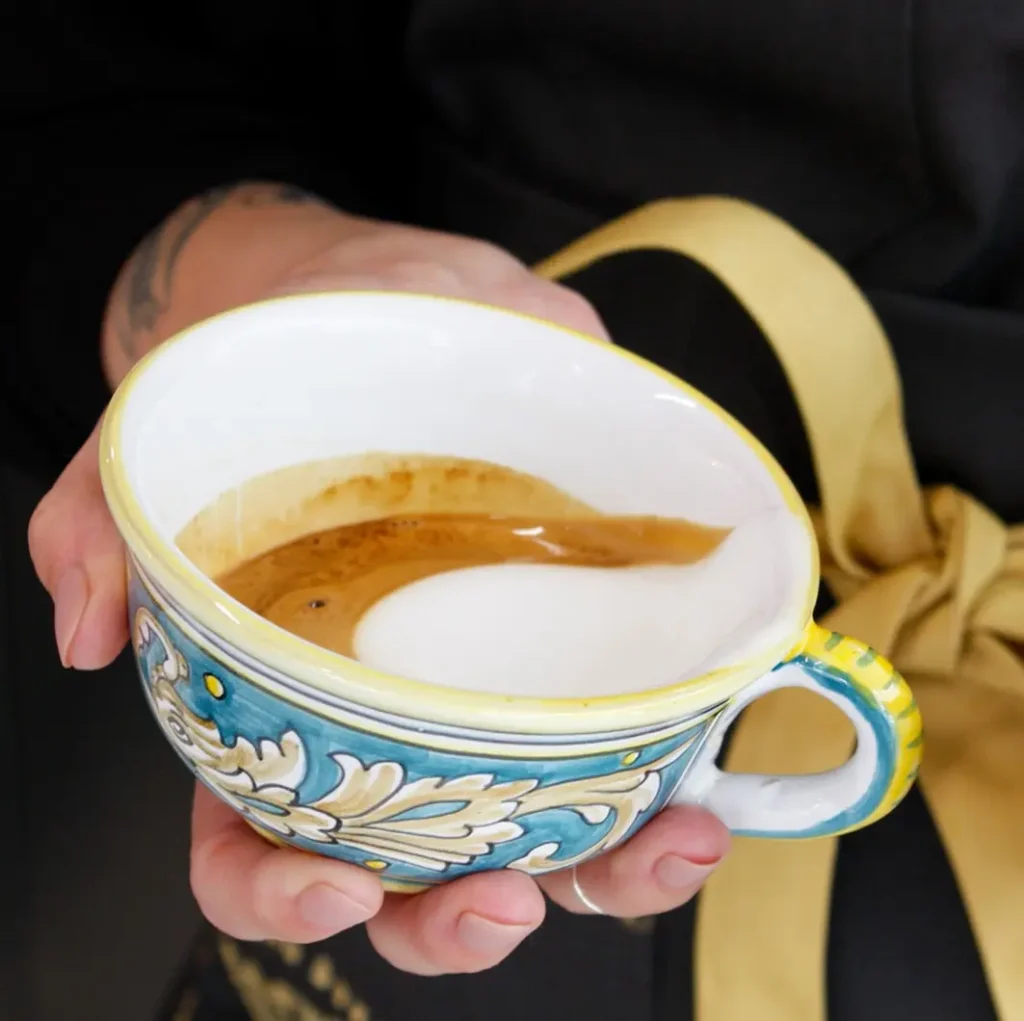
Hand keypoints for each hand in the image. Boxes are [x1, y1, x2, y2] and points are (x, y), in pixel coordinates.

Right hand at [29, 189, 728, 973]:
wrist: (376, 299)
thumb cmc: (274, 370)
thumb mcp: (175, 427)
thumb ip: (110, 517)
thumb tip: (86, 629)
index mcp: (283, 693)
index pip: (259, 835)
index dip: (283, 890)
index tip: (342, 886)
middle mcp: (390, 711)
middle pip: (414, 869)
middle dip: (459, 919)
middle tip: (507, 901)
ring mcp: (489, 679)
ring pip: (538, 827)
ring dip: (604, 869)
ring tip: (666, 840)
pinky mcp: (576, 628)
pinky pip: (623, 725)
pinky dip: (664, 765)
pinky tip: (702, 763)